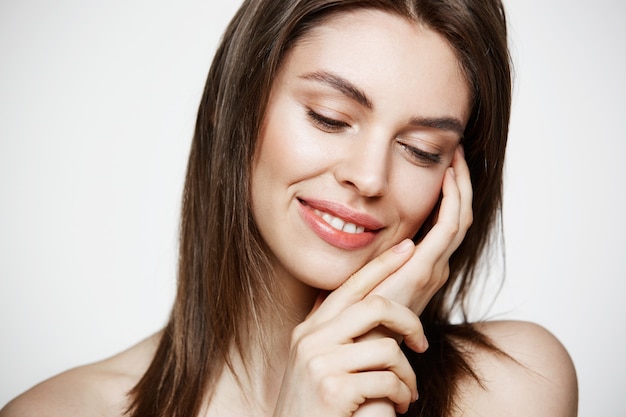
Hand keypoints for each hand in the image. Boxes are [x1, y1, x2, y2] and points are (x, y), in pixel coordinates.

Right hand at [273, 242, 426, 416]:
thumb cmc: (314, 406)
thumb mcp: (316, 362)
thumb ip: (336, 334)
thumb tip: (367, 304)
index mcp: (309, 329)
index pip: (350, 286)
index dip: (382, 264)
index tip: (408, 247)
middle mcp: (311, 340)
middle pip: (375, 307)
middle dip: (409, 321)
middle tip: (421, 343)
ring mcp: (319, 363)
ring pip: (387, 348)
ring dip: (407, 374)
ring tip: (406, 391)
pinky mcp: (333, 389)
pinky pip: (387, 381)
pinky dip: (401, 394)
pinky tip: (398, 407)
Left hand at [353, 145, 472, 416]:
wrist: (354, 343)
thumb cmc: (351, 314)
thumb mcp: (358, 277)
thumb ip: (361, 256)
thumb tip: (339, 229)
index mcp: (422, 268)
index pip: (446, 223)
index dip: (449, 193)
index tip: (443, 162)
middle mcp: (434, 267)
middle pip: (459, 216)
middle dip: (460, 182)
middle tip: (457, 151)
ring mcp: (433, 268)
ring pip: (459, 217)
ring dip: (460, 185)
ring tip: (457, 154)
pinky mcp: (425, 269)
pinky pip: (449, 226)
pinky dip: (453, 199)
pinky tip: (448, 174)